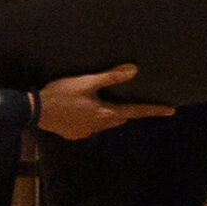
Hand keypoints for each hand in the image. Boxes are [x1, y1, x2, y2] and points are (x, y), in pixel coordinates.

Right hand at [34, 67, 154, 137]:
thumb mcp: (87, 81)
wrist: (35, 110)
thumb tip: (134, 70)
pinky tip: (81, 111)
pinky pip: (89, 127)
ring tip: (101, 103)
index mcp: (105, 113)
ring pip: (105, 124)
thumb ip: (111, 76)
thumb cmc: (61, 94)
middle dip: (127, 110)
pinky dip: (91, 120)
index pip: (135, 111)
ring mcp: (85, 132)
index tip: (171, 110)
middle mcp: (98, 126)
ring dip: (108, 115)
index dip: (153, 109)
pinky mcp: (74, 135)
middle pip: (119, 117)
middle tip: (131, 102)